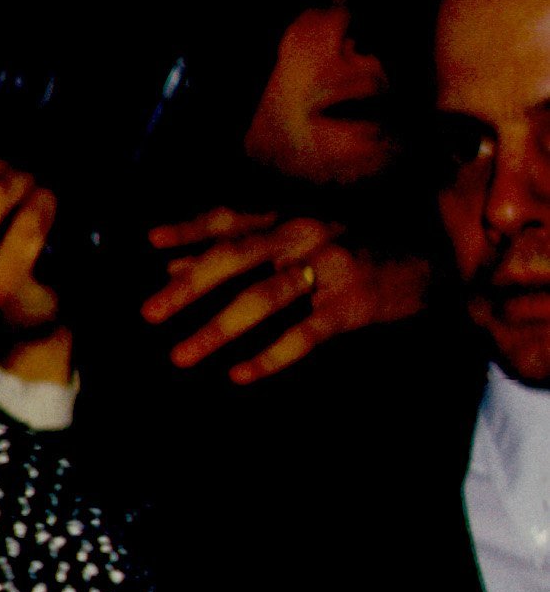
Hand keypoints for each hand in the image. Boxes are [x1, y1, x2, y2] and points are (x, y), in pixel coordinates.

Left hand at [140, 210, 433, 382]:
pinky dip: (269, 356)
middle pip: (235, 258)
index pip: (231, 219)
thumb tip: (174, 261)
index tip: (150, 243)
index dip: (189, 229)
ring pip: (263, 298)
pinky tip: (240, 375)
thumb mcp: (301, 234)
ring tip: (181, 355)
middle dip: (188, 288)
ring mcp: (330, 268)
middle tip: (149, 314)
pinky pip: (304, 334)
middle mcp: (305, 235)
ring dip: (217, 329)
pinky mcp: (353, 305)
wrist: (441, 253)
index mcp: (290, 216)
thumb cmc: (358, 243)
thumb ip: (240, 245)